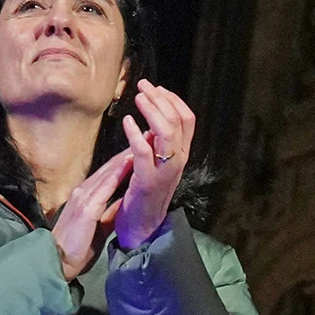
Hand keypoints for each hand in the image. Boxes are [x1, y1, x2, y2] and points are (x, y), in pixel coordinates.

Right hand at [52, 141, 141, 281]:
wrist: (58, 263)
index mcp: (87, 196)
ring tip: (143, 142)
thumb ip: (109, 211)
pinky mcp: (85, 209)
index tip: (143, 147)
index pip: (109, 173)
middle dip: (129, 151)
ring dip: (125, 157)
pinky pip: (103, 188)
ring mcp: (82, 198)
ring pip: (107, 172)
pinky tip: (128, 164)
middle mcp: (83, 191)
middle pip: (109, 167)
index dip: (126, 159)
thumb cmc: (77, 248)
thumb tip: (123, 203)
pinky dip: (116, 175)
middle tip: (147, 135)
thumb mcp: (98, 225)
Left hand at [111, 81, 193, 250]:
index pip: (187, 119)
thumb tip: (153, 118)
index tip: (157, 88)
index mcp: (182, 155)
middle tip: (143, 86)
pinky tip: (126, 122)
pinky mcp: (147, 181)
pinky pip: (144, 152)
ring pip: (165, 132)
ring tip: (137, 98)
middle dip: (160, 98)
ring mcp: (165, 171)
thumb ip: (158, 144)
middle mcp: (178, 160)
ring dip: (151, 110)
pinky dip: (135, 133)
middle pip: (178, 120)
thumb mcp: (157, 165)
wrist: (141, 229)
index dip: (173, 100)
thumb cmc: (145, 195)